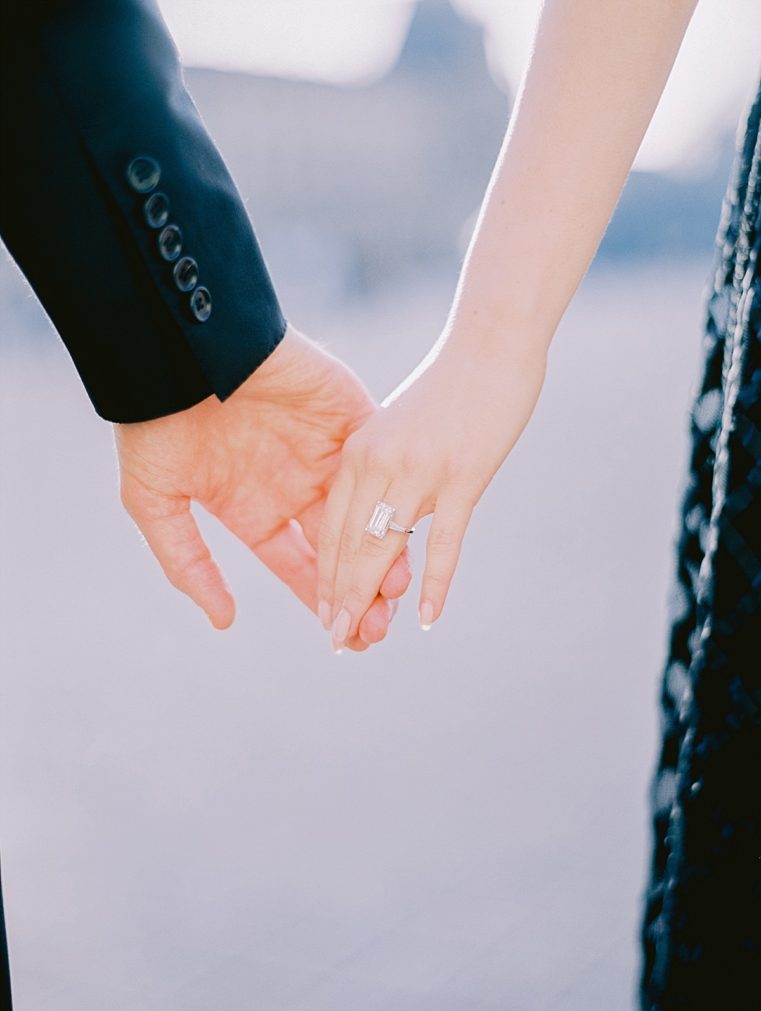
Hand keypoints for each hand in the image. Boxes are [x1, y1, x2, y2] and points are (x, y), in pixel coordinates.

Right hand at [115, 324, 410, 649]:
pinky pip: (382, 460)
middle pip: (343, 547)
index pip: (300, 565)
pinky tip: (412, 528)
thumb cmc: (155, 424)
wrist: (177, 348)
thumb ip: (187, 561)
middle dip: (362, 588)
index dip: (322, 600)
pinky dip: (398, 492)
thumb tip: (224, 619)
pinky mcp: (350, 413)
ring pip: (371, 510)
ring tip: (400, 591)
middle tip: (381, 628)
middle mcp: (296, 484)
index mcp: (256, 508)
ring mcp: (326, 449)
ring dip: (387, 549)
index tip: (345, 637)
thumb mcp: (154, 501)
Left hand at [318, 335, 545, 650]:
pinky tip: (427, 617)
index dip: (327, 575)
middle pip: (349, 546)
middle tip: (337, 640)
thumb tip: (379, 518)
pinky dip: (435, 582)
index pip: (331, 528)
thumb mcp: (396, 427)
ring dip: (371, 598)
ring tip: (364, 637)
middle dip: (341, 599)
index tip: (325, 612)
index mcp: (357, 451)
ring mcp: (419, 472)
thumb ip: (382, 470)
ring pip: (383, 549)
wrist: (489, 346)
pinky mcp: (462, 477)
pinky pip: (444, 541)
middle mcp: (378, 463)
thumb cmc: (447, 389)